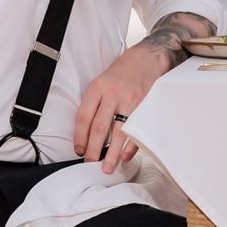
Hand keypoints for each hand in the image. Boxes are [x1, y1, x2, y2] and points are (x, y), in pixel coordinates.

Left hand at [72, 44, 163, 174]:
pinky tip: (125, 156)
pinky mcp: (145, 105)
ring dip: (112, 153)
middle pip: (99, 127)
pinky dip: (131, 146)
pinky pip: (137, 130)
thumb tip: (87, 133)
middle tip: (90, 163)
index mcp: (97, 87)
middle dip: (94, 149)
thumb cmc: (122, 73)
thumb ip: (94, 103)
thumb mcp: (101, 81)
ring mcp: (131, 100)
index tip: (79, 150)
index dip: (79, 136)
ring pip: (119, 132)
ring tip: (107, 168)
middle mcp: (113, 94)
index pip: (84, 117)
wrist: (147, 57)